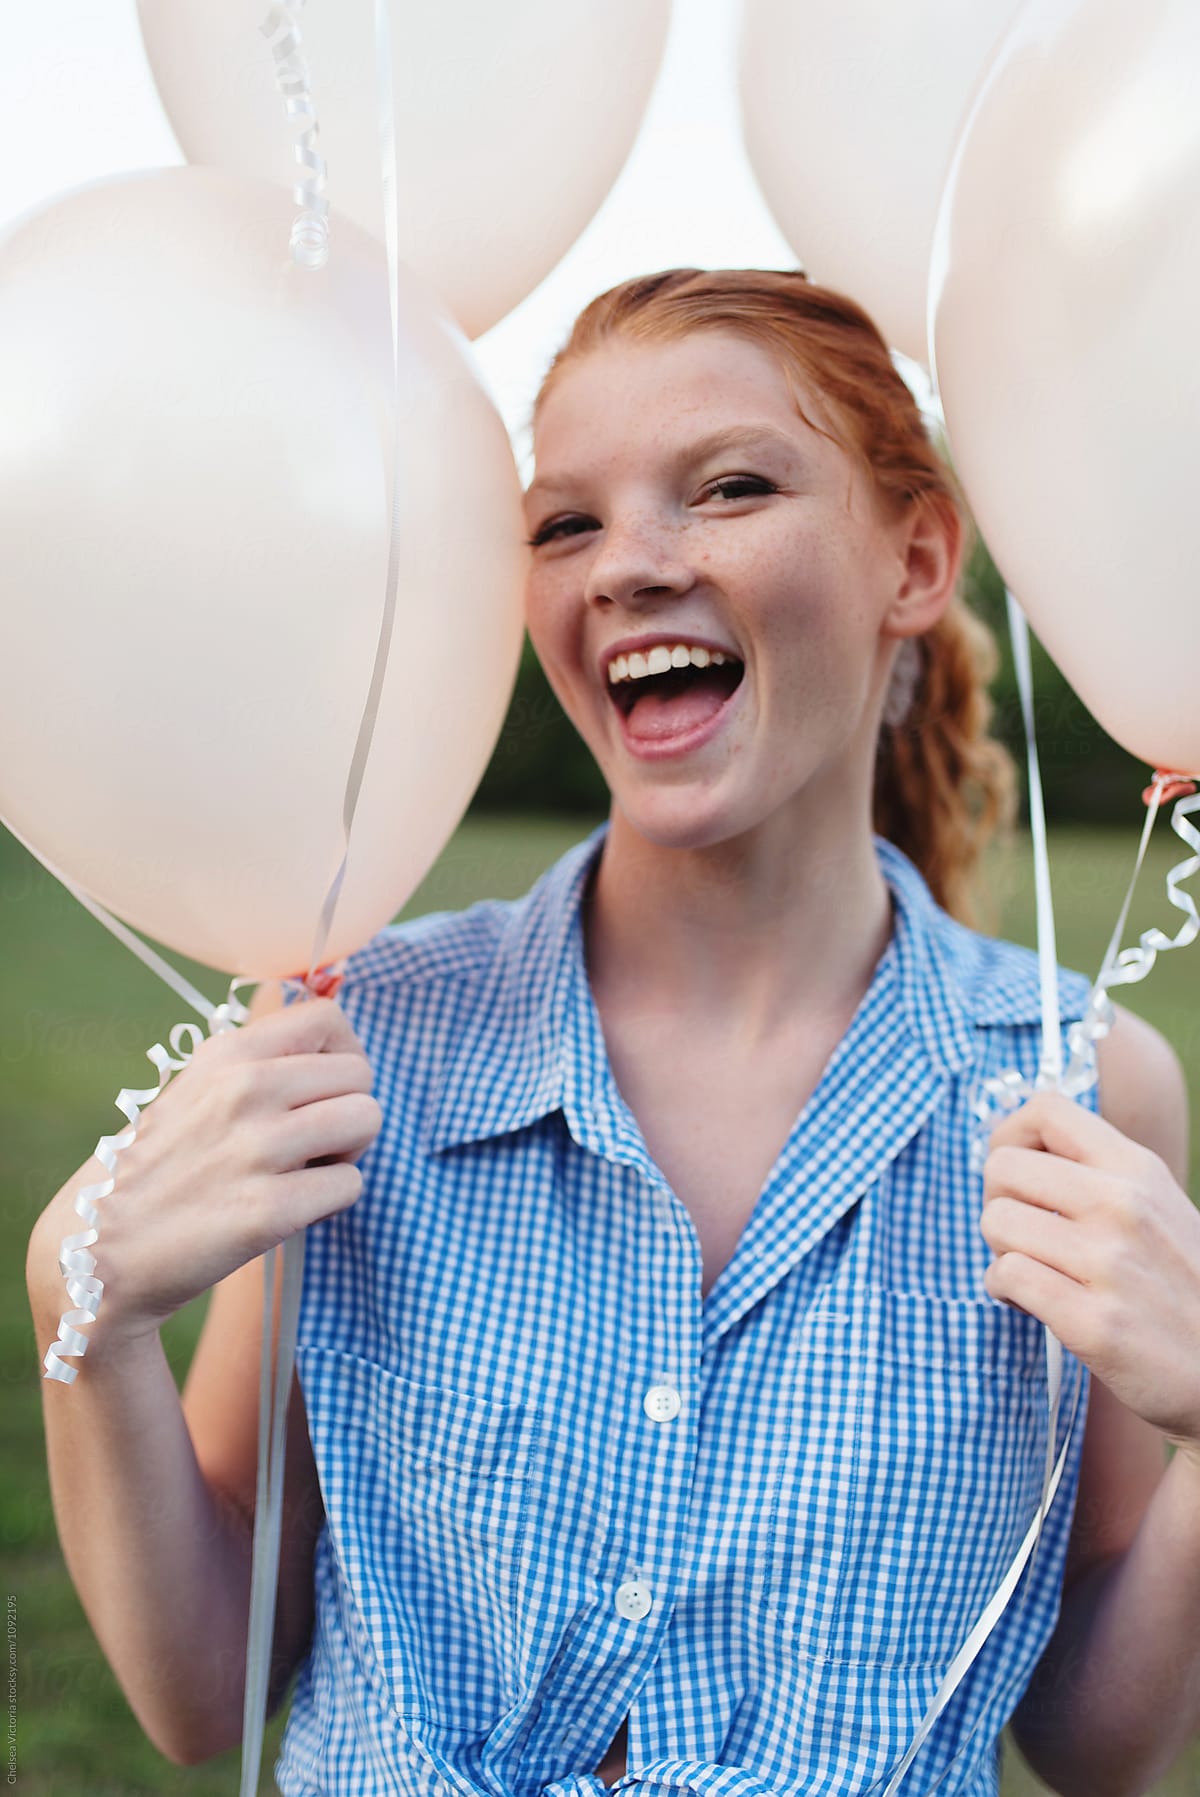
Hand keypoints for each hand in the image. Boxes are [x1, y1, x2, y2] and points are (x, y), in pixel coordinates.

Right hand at [28, 996, 382, 1347]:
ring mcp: (256, 1148)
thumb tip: (336, 1050)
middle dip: (349, 1110)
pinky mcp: (266, 1210)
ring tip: (306, 1174)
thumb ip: (260, 1065)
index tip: (324, 1090)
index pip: (327, 1017)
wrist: (98, 1250)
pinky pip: (350, 1185)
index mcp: (228, 1054)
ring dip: (348, 1153)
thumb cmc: (163, 1169)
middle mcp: (244, 1089)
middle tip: (313, 1145)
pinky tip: (290, 1211)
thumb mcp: (199, 1089)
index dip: (344, 1055)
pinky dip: (331, 1202)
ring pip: (367, 1120)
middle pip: (361, 1074)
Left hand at [981, 1090, 1199, 1463]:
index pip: (1046, 1110)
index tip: (1017, 1175)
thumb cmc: (1181, 1287)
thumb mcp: (1158, 1208)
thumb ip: (1099, 1175)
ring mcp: (1109, 1263)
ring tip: (1034, 1270)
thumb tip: (1017, 1146)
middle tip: (1022, 1232)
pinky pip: (1006, 1275)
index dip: (1011, 1136)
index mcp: (1138, 1170)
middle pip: (1002, 1166)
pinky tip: (1030, 1302)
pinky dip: (1003, 1289)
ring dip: (1000, 1249)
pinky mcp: (1093, 1322)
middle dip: (998, 1200)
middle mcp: (1123, 1206)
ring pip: (995, 1222)